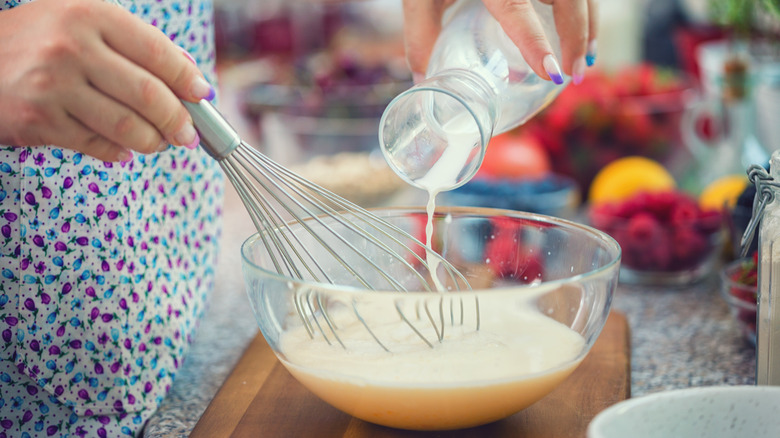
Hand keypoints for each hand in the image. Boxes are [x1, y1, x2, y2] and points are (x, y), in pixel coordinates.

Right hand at [0, 0, 214, 161]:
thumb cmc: (43, 40)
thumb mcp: (84, 22)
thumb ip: (135, 44)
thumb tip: (191, 78)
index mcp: (90, 15)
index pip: (157, 52)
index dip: (187, 79)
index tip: (202, 96)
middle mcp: (71, 49)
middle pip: (149, 95)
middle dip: (178, 120)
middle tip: (188, 134)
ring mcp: (53, 87)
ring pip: (127, 127)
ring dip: (154, 142)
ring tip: (160, 143)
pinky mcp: (39, 120)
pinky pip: (97, 145)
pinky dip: (120, 152)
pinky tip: (124, 148)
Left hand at [402, 0, 597, 84]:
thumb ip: (422, 33)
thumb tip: (423, 80)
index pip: (516, 10)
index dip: (535, 43)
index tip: (552, 74)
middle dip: (576, 37)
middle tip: (573, 76)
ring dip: (586, 23)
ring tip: (584, 58)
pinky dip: (584, 5)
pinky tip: (582, 26)